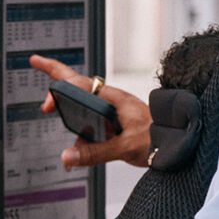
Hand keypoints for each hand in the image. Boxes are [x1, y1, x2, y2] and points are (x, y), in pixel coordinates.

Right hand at [28, 54, 151, 168]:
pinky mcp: (117, 124)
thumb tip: (68, 156)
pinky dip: (85, 138)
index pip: (78, 81)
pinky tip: (83, 152)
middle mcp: (112, 101)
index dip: (55, 73)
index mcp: (112, 99)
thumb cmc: (162, 137)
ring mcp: (114, 112)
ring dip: (73, 124)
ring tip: (69, 140)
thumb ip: (95, 153)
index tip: (36, 62)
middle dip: (58, 93)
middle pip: (77, 89)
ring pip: (84, 111)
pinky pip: (94, 126)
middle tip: (45, 104)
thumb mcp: (125, 147)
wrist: (181, 142)